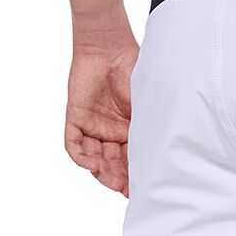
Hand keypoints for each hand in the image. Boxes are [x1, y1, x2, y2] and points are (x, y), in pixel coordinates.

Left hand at [65, 33, 138, 194]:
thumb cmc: (134, 69)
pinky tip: (93, 164)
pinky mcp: (76, 117)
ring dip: (101, 172)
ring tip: (111, 180)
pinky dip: (82, 158)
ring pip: (94, 160)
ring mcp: (92, 126)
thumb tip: (161, 158)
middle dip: (119, 180)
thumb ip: (150, 130)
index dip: (135, 177)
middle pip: (112, 165)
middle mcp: (111, 132)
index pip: (131, 160)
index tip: (141, 191)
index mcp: (130, 130)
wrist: (110, 44)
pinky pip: (74, 145)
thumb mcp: (147, 106)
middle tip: (126, 191)